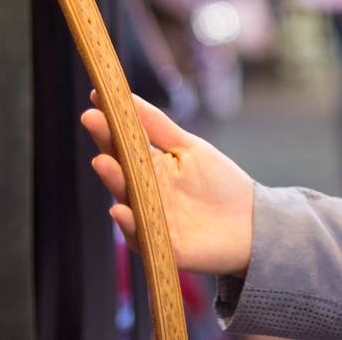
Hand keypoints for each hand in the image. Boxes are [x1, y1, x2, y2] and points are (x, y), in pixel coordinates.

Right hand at [80, 91, 254, 276]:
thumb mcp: (188, 148)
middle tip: (90, 119)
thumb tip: (126, 97)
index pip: (123, 143)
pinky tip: (120, 209)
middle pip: (120, 167)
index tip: (94, 99)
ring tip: (102, 160)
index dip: (109, 123)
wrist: (250, 222)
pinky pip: (140, 235)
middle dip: (105, 144)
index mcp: (149, 167)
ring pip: (126, 198)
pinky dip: (130, 223)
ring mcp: (148, 218)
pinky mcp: (160, 245)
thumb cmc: (218, 183)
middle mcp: (142, 193)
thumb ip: (157, 126)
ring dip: (114, 180)